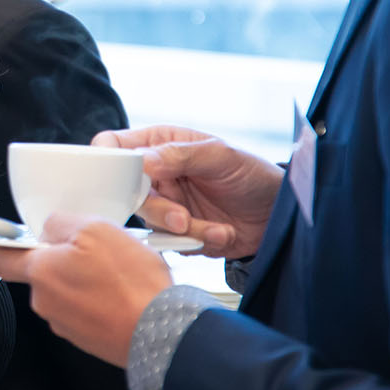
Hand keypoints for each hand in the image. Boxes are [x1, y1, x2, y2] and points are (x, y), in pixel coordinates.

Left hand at [0, 215, 171, 366]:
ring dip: (88, 278)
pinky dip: (102, 299)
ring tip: (120, 274)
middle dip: (65, 259)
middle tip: (98, 251)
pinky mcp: (88, 338)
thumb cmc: (130, 283)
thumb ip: (61, 223)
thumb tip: (50, 229)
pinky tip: (125, 293)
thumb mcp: (95, 229)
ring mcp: (66, 324)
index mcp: (40, 272)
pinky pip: (88, 308)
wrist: (161, 333)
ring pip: (69, 289)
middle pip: (44, 271)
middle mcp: (46, 302)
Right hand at [95, 125, 283, 257]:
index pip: (117, 147)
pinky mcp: (179, 233)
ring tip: (219, 229)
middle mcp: (158, 175)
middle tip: (182, 219)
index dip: (110, 161)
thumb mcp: (219, 156)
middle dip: (159, 211)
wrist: (278, 212)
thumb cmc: (252, 173)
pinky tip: (224, 234)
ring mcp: (167, 205)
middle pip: (130, 194)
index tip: (122, 179)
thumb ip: (179, 155)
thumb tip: (141, 160)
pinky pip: (173, 244)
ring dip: (187, 231)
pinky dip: (199, 243)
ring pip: (153, 224)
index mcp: (160, 145)